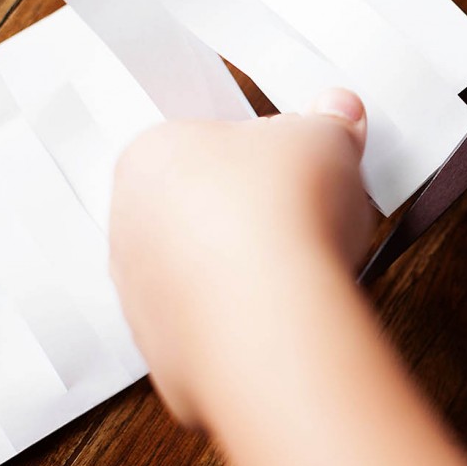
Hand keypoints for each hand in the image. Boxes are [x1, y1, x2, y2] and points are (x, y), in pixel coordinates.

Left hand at [109, 88, 466, 465]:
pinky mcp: (165, 350)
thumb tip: (337, 115)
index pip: (201, 140)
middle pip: (198, 206)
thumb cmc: (276, 219)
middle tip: (305, 209)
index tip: (292, 160)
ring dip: (247, 266)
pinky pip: (211, 324)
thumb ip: (329, 121)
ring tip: (305, 262)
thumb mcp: (324, 137)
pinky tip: (287, 308)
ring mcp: (140, 294)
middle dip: (251, 208)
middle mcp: (130, 225)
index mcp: (150, 155)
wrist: (272, 318)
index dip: (257, 150)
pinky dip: (247, 318)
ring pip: (202, 270)